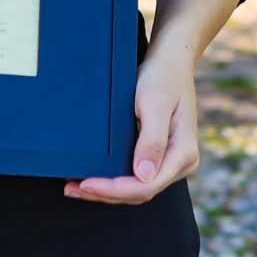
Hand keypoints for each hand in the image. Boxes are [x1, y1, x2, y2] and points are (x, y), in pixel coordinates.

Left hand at [66, 44, 198, 204]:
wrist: (170, 63)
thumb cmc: (163, 78)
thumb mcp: (155, 103)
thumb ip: (152, 140)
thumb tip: (144, 175)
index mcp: (184, 154)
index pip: (146, 185)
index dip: (114, 189)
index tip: (86, 183)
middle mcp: (180, 163)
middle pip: (140, 192)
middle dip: (105, 193)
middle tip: (72, 187)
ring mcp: (170, 162)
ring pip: (136, 189)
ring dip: (106, 191)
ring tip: (74, 187)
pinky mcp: (158, 157)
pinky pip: (135, 177)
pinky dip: (113, 181)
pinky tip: (92, 178)